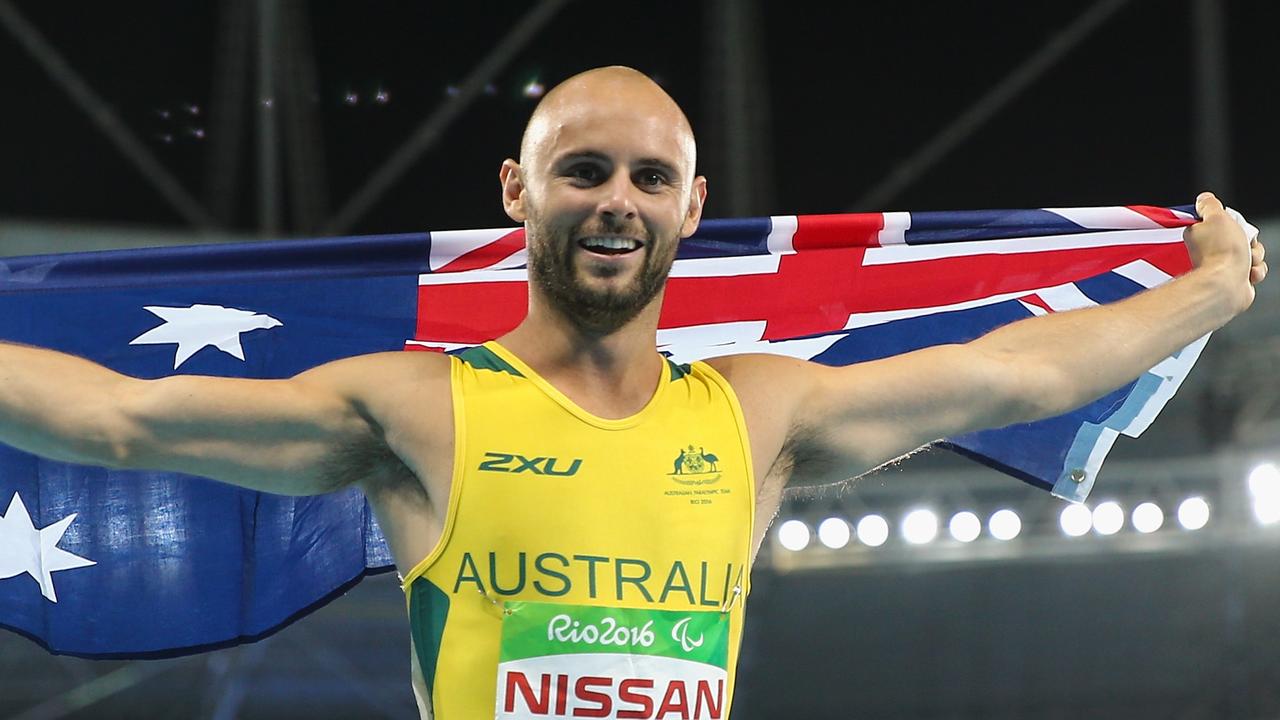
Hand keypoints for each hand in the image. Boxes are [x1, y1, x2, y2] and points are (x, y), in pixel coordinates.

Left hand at [1183, 191, 1265, 309]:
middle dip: (1251, 241)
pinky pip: (1255, 270)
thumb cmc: (1221, 251)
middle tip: (1244, 245)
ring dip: (1255, 257)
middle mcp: (1211, 251)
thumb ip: (1210, 205)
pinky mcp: (1235, 280)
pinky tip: (1248, 275)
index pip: (1226, 223)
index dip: (1237, 223)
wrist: (1226, 284)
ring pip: (1252, 254)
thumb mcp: (1215, 217)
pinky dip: (1255, 272)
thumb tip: (1203, 198)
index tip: (1235, 226)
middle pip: (1243, 237)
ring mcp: (1223, 266)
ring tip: (1246, 263)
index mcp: (1202, 235)